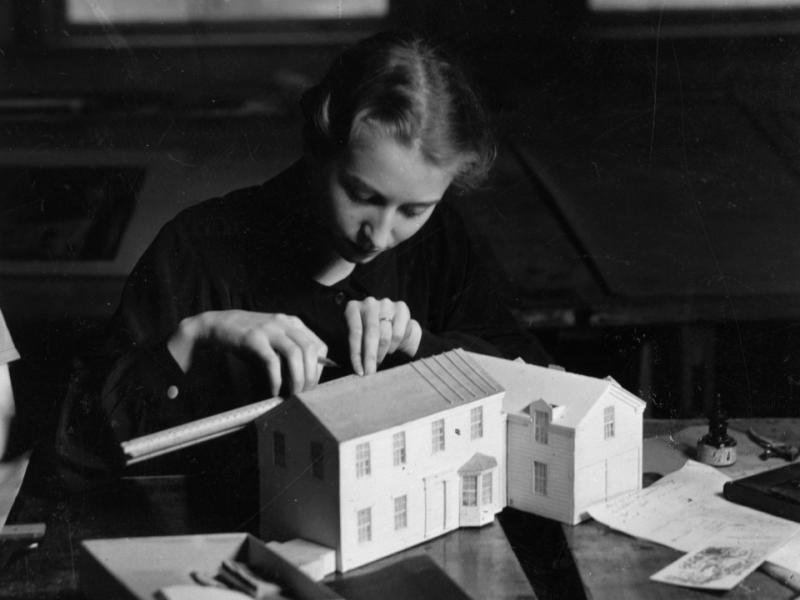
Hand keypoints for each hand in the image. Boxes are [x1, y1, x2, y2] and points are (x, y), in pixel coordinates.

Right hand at [168, 310, 327, 395]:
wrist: (219, 325)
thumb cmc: (250, 337)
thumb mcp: (275, 339)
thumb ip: (291, 351)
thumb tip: (307, 376)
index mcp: (294, 323)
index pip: (320, 346)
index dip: (321, 367)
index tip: (314, 383)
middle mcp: (285, 323)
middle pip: (310, 350)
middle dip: (311, 376)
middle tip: (305, 393)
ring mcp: (270, 329)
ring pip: (295, 354)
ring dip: (297, 378)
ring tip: (293, 393)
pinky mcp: (254, 338)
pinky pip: (272, 361)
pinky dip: (276, 379)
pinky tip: (275, 390)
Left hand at [344, 297, 421, 375]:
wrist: (390, 323)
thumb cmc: (367, 334)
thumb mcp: (357, 339)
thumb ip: (355, 348)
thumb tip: (353, 369)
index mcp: (353, 308)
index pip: (355, 333)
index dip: (357, 354)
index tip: (359, 371)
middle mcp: (369, 303)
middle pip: (371, 333)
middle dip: (371, 356)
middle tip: (370, 373)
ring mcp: (386, 304)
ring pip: (386, 335)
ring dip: (383, 352)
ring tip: (380, 357)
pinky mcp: (401, 307)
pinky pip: (399, 333)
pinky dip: (395, 345)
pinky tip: (391, 347)